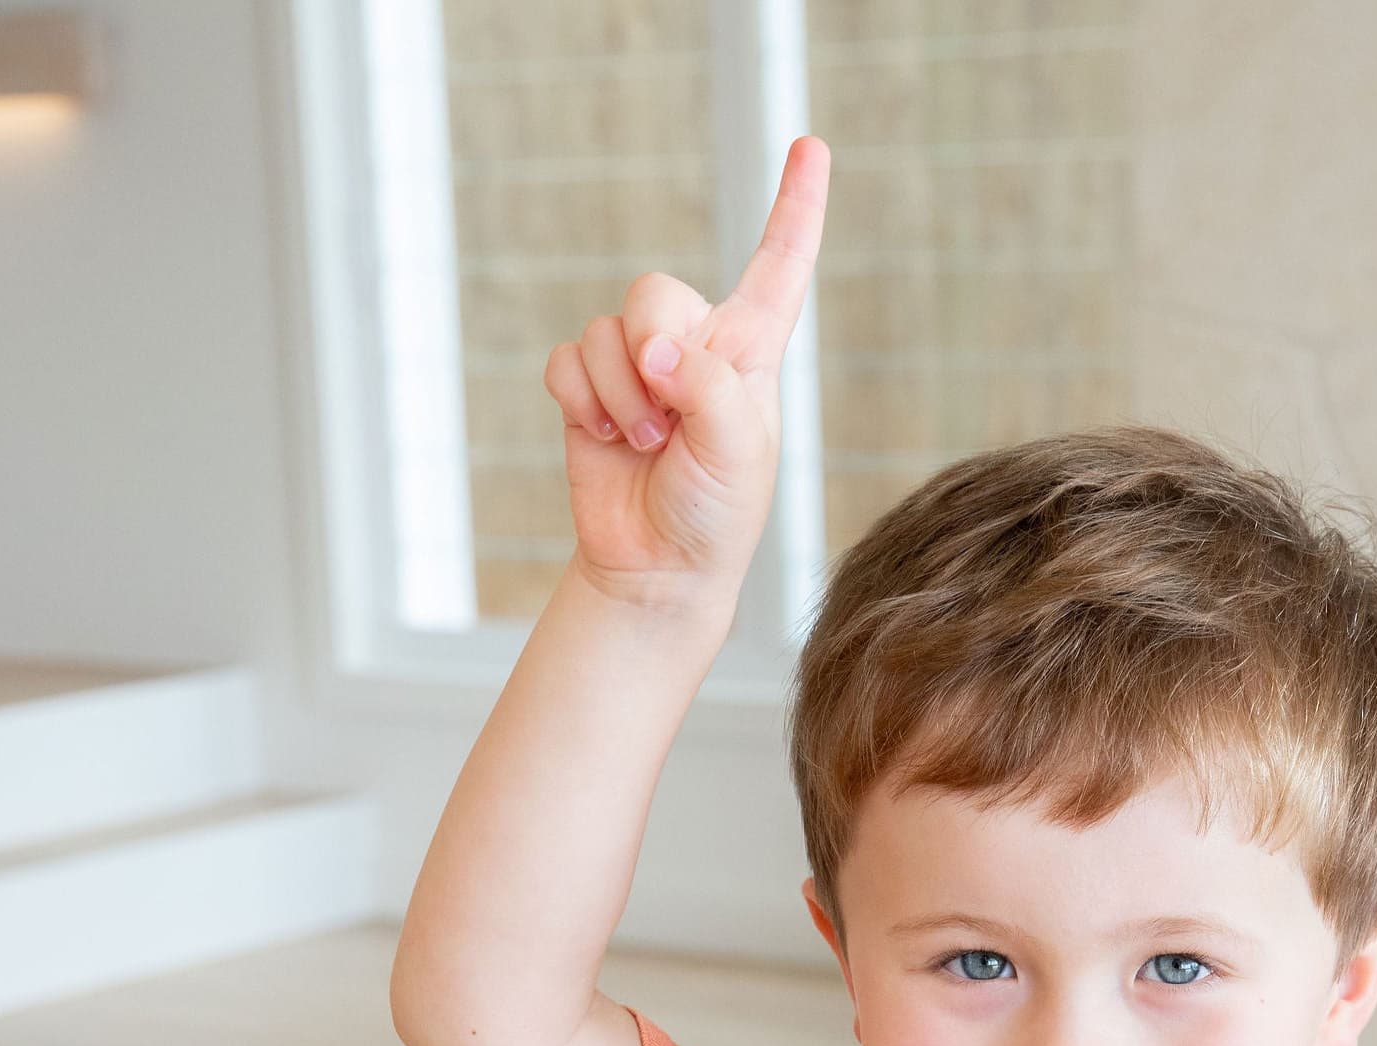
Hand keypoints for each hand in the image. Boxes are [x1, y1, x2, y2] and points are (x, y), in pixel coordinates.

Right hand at [540, 134, 829, 616]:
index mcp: (749, 352)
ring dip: (618, 395)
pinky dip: (580, 401)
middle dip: (649, 351)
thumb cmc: (715, 514)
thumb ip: (707, 387)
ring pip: (605, 331)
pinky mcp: (589, 391)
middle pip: (655, 291)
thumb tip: (653, 351)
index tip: (810, 147)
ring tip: (644, 446)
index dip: (795, 207)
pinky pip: (566, 360)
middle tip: (664, 419)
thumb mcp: (737, 451)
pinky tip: (602, 438)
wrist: (657, 568)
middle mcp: (693, 347)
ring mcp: (637, 368)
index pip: (779, 266)